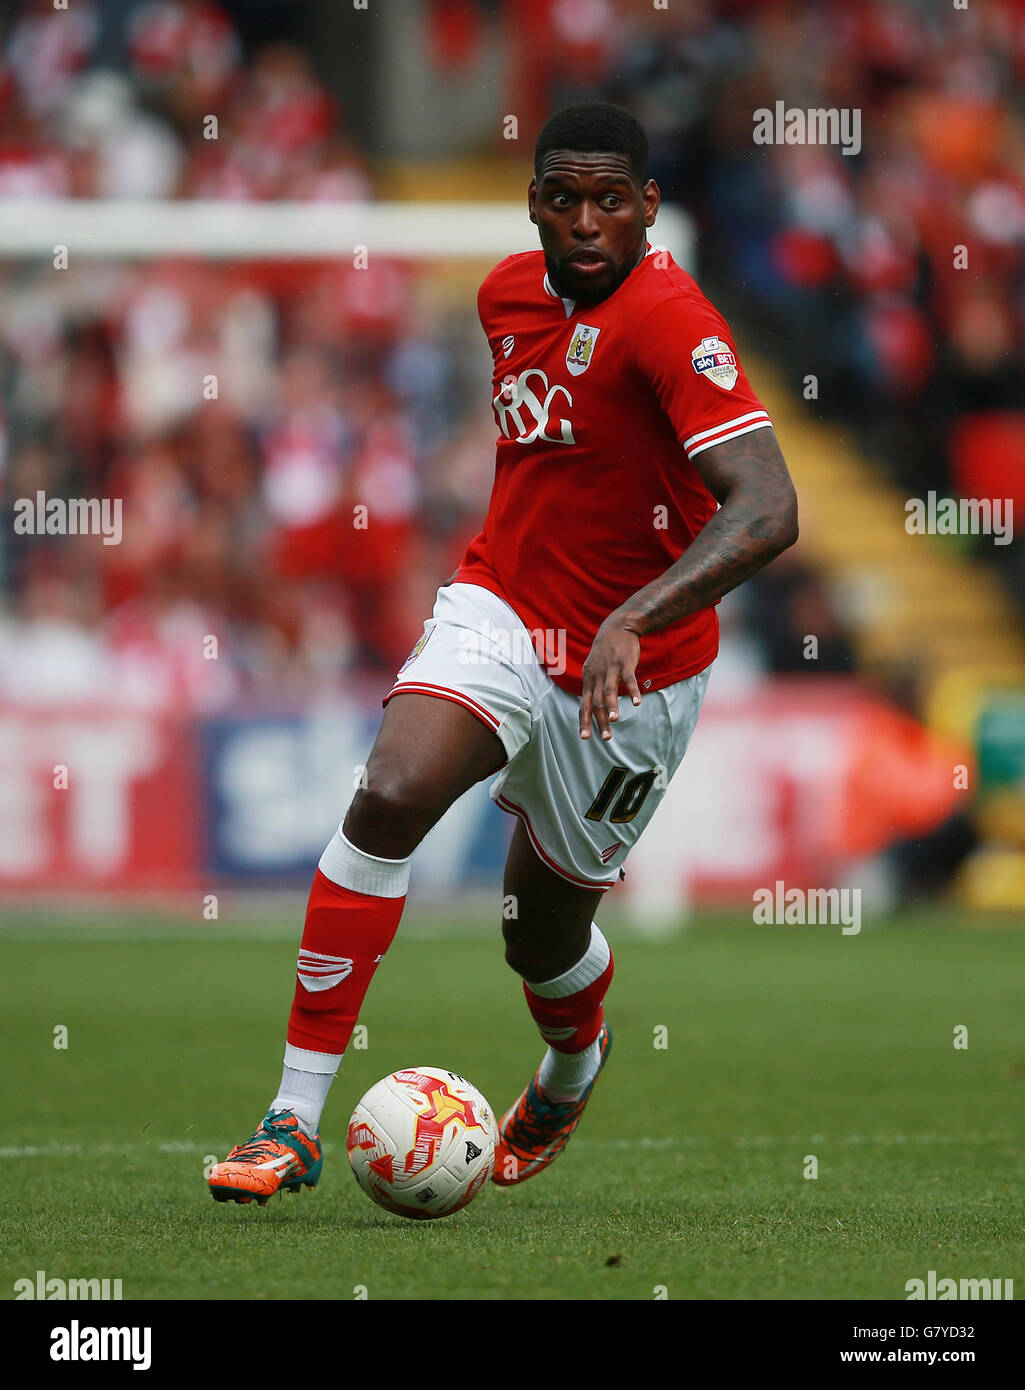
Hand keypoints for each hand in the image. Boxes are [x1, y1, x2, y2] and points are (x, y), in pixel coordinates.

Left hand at [579, 617, 641, 740]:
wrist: (616, 627)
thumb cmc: (606, 652)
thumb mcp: (593, 669)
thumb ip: (593, 687)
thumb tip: (593, 707)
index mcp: (588, 680)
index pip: (584, 705)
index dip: (584, 721)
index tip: (585, 737)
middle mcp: (596, 676)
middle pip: (596, 702)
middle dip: (600, 721)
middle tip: (606, 738)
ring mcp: (610, 669)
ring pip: (609, 691)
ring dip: (612, 706)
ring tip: (615, 721)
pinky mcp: (624, 663)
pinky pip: (628, 679)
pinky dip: (633, 691)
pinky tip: (636, 703)